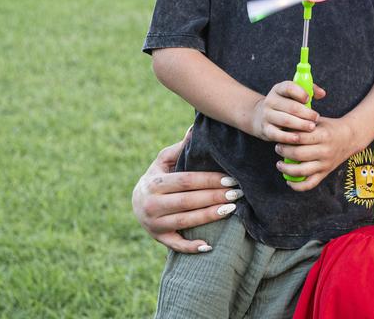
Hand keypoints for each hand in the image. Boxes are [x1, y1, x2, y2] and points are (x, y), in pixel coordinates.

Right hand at [131, 130, 241, 253]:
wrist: (136, 203)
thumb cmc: (157, 178)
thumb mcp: (163, 161)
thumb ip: (179, 148)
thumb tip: (196, 128)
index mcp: (154, 184)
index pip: (186, 181)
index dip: (209, 180)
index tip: (231, 178)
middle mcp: (151, 205)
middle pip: (188, 201)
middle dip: (215, 197)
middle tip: (238, 193)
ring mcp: (154, 224)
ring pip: (186, 221)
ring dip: (210, 216)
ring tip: (232, 209)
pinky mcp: (158, 238)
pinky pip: (176, 246)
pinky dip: (191, 246)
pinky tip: (210, 245)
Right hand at [250, 81, 325, 141]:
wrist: (262, 116)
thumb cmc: (286, 104)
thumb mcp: (295, 94)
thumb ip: (310, 90)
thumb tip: (322, 93)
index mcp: (279, 89)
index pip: (288, 87)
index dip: (300, 92)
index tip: (309, 99)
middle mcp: (270, 101)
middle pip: (290, 106)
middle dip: (306, 113)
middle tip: (316, 118)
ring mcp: (266, 115)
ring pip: (285, 120)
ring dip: (300, 124)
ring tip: (312, 127)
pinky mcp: (265, 129)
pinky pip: (277, 134)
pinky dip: (288, 137)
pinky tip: (298, 138)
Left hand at [276, 114, 357, 191]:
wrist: (350, 137)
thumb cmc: (330, 128)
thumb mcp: (318, 121)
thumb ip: (302, 123)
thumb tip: (282, 126)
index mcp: (323, 135)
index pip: (300, 137)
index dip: (286, 138)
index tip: (280, 137)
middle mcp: (325, 151)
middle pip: (298, 154)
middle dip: (284, 151)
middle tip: (278, 148)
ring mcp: (325, 164)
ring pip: (302, 171)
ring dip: (286, 169)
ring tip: (279, 164)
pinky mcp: (325, 173)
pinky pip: (310, 184)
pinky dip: (297, 186)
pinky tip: (289, 181)